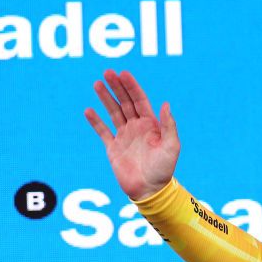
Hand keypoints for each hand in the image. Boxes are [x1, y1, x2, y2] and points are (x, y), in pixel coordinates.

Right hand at [85, 70, 179, 201]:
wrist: (150, 190)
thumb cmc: (164, 169)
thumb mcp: (172, 146)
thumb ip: (168, 125)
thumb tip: (165, 104)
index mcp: (151, 125)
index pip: (140, 100)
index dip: (132, 86)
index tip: (123, 73)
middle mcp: (137, 127)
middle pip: (125, 102)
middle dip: (117, 87)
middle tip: (107, 72)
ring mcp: (124, 136)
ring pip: (113, 112)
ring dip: (105, 98)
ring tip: (97, 83)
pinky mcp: (113, 148)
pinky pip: (102, 131)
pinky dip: (95, 121)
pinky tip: (89, 110)